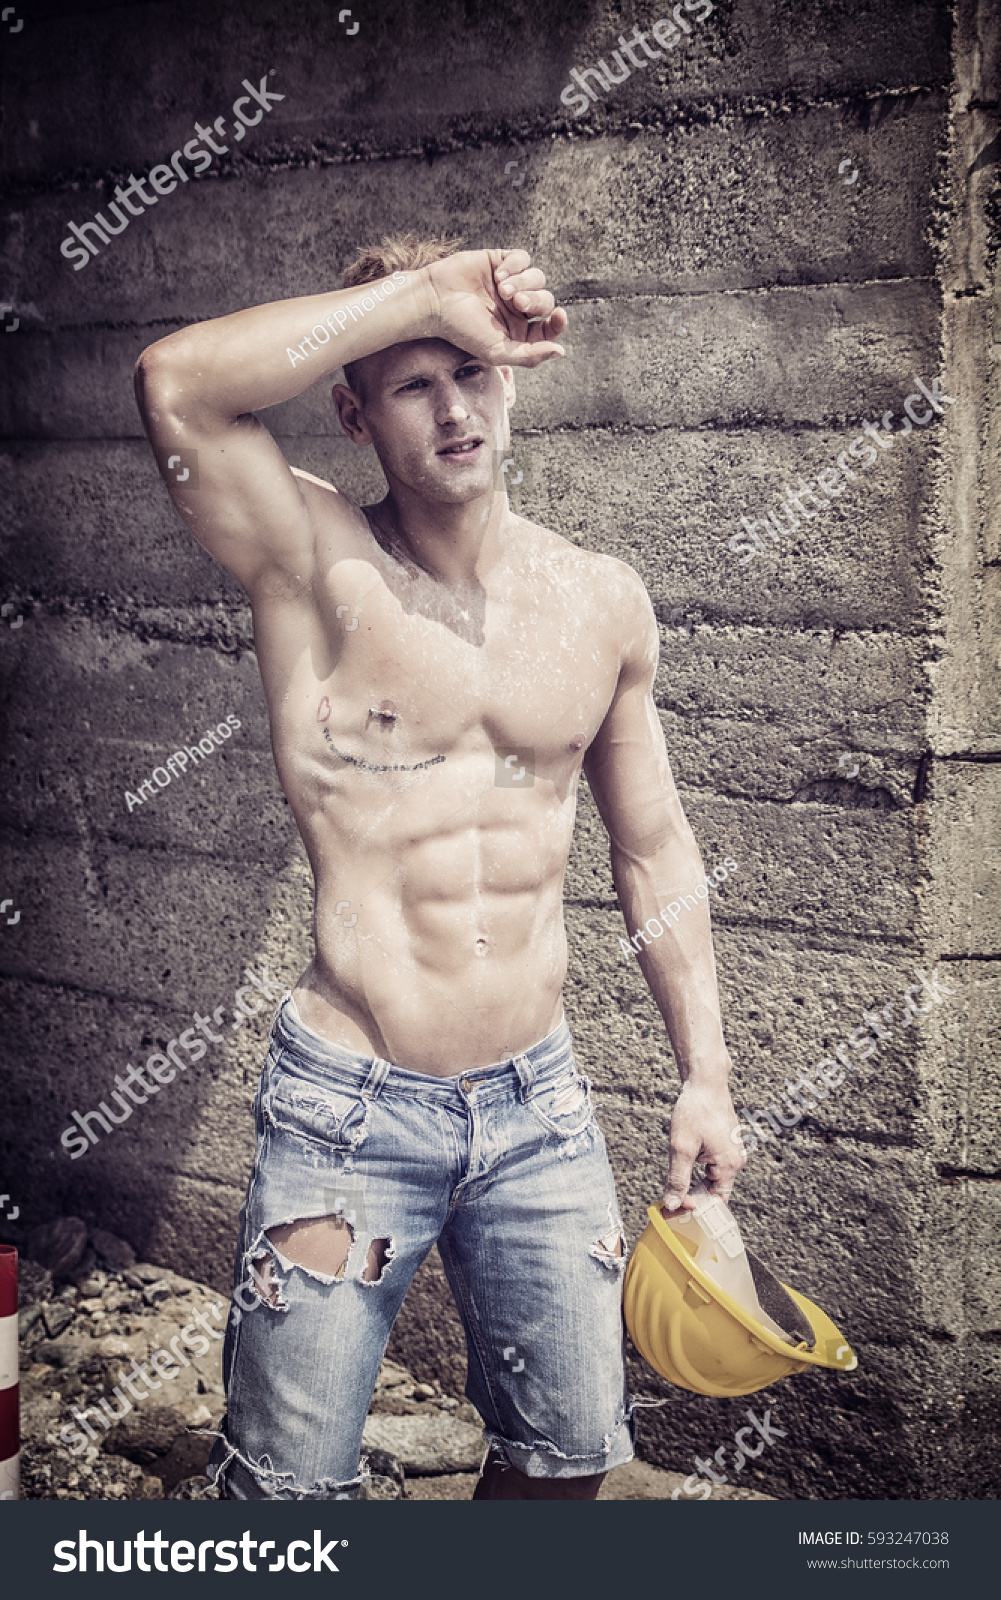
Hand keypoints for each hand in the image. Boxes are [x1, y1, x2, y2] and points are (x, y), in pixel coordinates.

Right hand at [423, 248, 566, 367]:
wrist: (435, 300)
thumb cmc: (462, 330)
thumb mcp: (497, 351)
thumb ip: (529, 355)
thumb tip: (560, 352)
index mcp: (518, 332)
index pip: (549, 328)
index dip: (558, 323)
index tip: (559, 316)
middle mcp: (517, 309)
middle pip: (546, 300)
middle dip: (535, 300)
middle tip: (516, 302)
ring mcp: (510, 284)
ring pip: (538, 277)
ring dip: (524, 282)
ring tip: (503, 289)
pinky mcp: (500, 261)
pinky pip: (523, 258)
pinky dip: (515, 265)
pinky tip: (498, 274)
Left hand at [662, 1078, 745, 1212]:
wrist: (705, 1081)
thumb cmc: (695, 1111)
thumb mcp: (681, 1147)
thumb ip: (678, 1178)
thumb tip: (673, 1204)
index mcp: (729, 1165)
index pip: (716, 1202)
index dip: (695, 1207)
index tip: (674, 1206)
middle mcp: (736, 1160)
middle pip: (715, 1191)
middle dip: (693, 1194)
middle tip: (670, 1195)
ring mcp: (732, 1151)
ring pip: (712, 1177)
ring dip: (694, 1179)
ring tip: (677, 1171)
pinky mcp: (726, 1143)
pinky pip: (713, 1164)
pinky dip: (698, 1166)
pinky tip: (685, 1155)